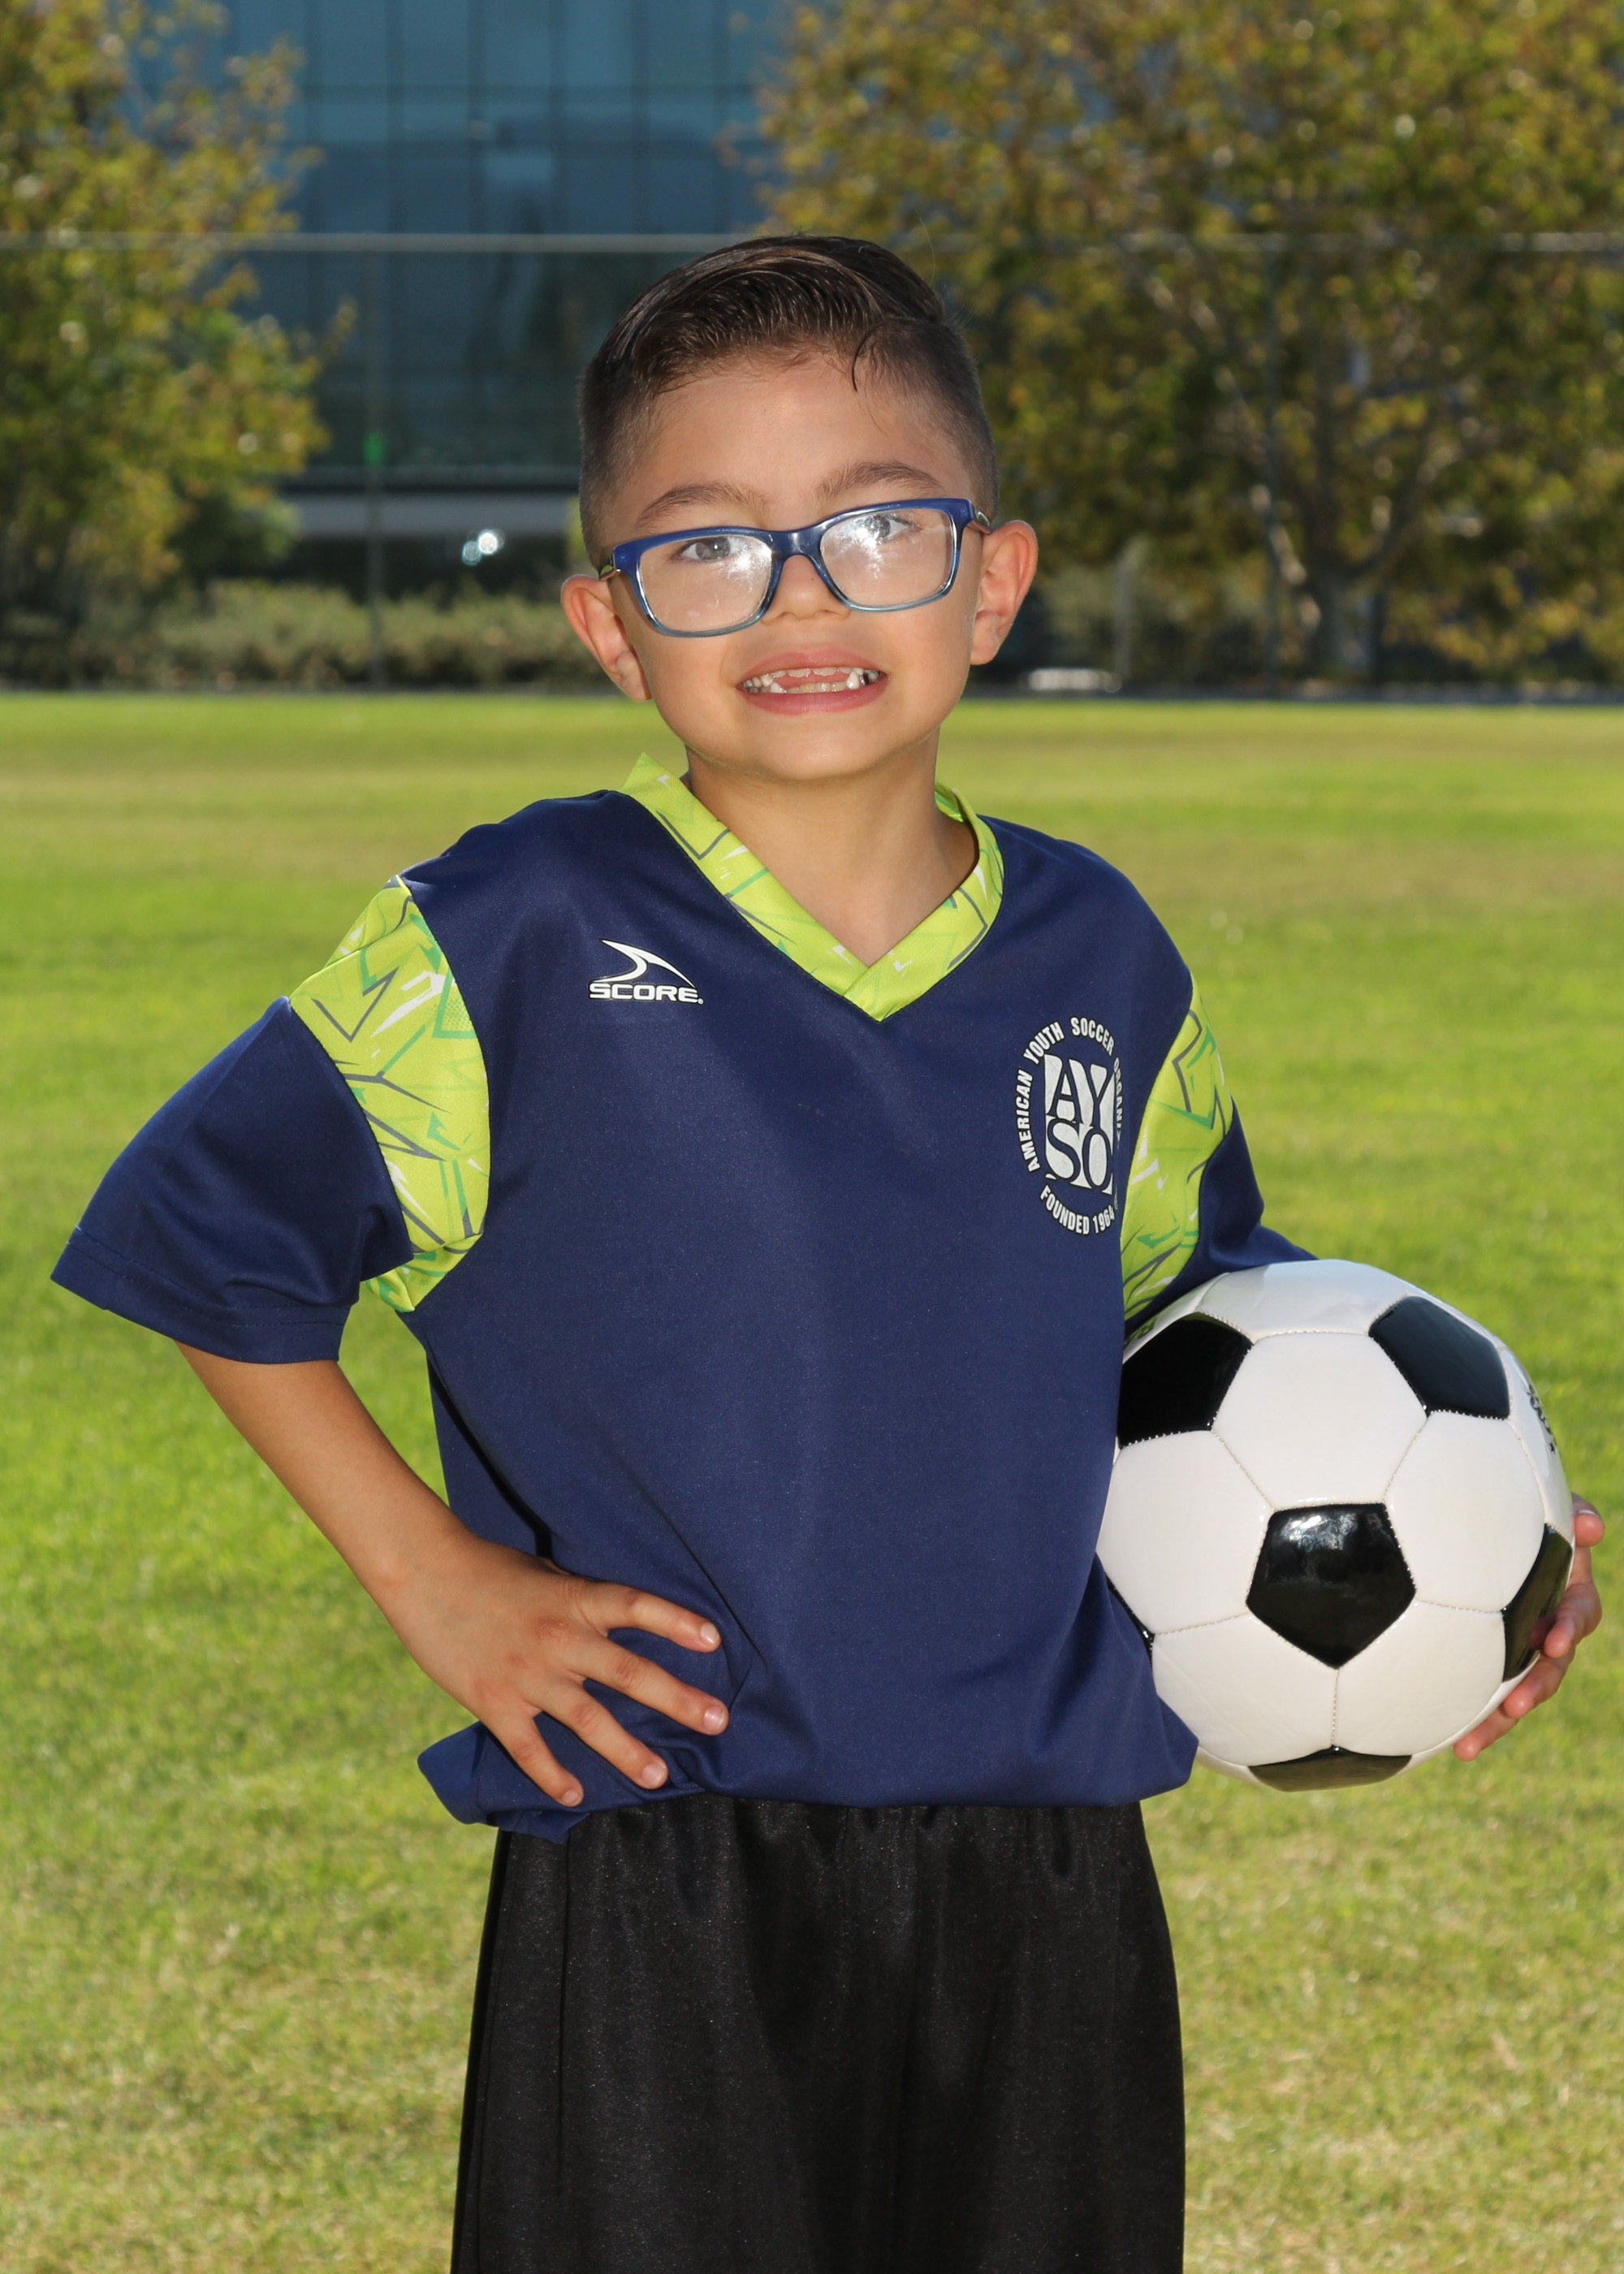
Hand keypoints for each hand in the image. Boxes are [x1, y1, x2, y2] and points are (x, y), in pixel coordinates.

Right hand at [174, 1349, 726, 1812]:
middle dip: (677, 1699)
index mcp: (574, 1600)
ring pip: (586, 1719)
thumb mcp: (546, 1576)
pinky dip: (552, 1775)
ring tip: (658, 1776)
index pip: (637, 1607)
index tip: (715, 1642)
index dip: (676, 1623)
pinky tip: (574, 1796)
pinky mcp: (493, 1701)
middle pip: (628, 1672)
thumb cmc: (489, 1569)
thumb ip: (581, 1604)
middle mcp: (559, 1638)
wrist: (423, 1572)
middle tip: (717, 1722)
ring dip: (625, 1751)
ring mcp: (526, 1674)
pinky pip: (529, 1747)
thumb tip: (621, 1624)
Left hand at [1454, 1495, 1603, 1761]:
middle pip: (1549, 1668)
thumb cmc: (1521, 1510)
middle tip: (1515, 1708)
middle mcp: (1545, 1627)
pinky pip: (1477, 1691)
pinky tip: (1439, 1740)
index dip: (1570, 1628)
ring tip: (1467, 1746)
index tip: (1555, 1639)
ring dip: (1495, 1721)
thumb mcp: (1549, 1505)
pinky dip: (1464, 1716)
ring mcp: (1515, 1648)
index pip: (1578, 1614)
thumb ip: (1572, 1513)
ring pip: (1513, 1692)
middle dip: (1534, 1690)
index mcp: (1566, 1593)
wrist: (1484, 1521)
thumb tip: (1591, 1526)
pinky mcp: (1483, 1660)